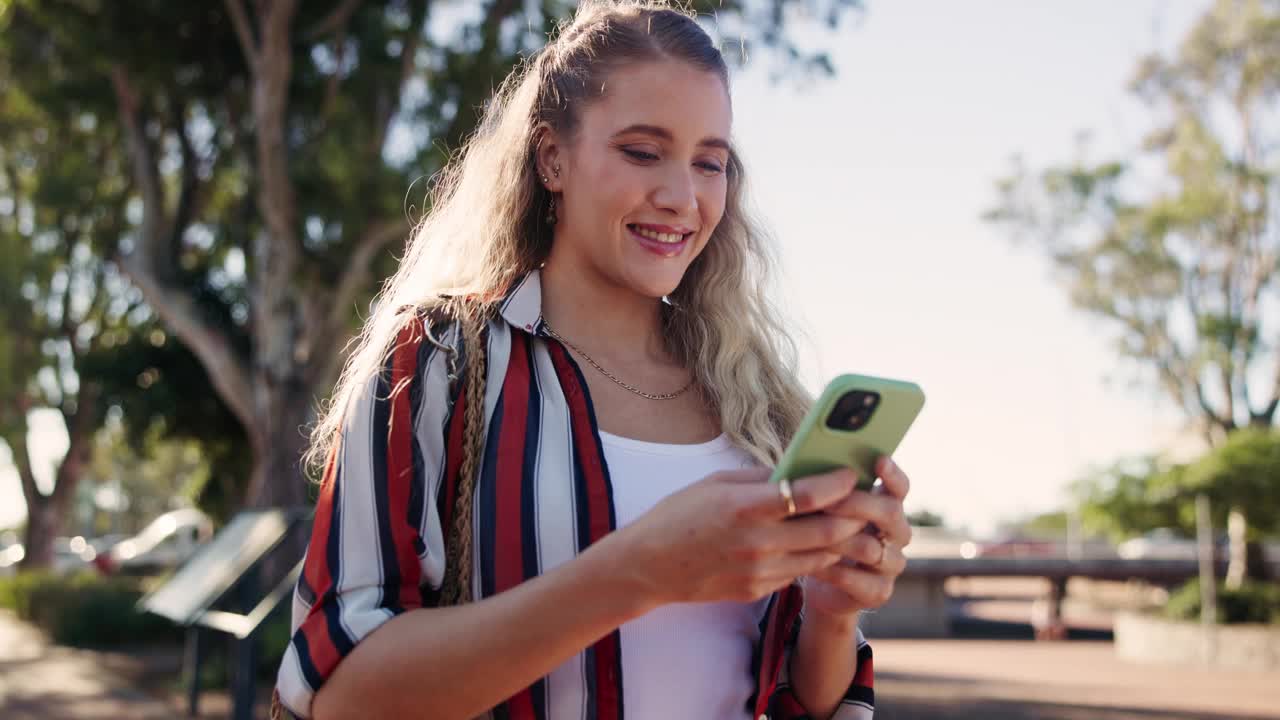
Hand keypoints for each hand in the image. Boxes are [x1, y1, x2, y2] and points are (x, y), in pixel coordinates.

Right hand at [612, 468, 863, 605]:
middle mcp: (757, 542)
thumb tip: (799, 470)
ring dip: (840, 539)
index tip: (851, 473)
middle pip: (827, 531)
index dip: (837, 483)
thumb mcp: (716, 483)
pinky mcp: (757, 590)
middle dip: (853, 514)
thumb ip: (760, 478)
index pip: (807, 496)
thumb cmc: (678, 516)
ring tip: (849, 521)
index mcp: (744, 507)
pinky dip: (814, 557)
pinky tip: (817, 543)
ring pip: (821, 557)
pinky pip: (799, 573)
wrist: (648, 566)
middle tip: (863, 500)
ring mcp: (759, 571)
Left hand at [801, 457, 911, 622]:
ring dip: (841, 540)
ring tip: (813, 534)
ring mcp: (892, 564)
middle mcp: (897, 534)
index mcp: (888, 507)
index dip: (892, 474)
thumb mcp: (825, 510)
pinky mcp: (879, 592)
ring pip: (873, 549)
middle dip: (859, 504)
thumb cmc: (822, 536)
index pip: (900, 487)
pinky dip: (835, 572)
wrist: (824, 585)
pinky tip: (812, 565)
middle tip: (829, 500)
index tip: (879, 459)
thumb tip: (807, 466)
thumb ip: (828, 491)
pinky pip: (860, 581)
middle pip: (890, 513)